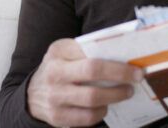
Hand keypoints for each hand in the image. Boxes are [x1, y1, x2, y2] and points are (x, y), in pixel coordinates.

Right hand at [27, 38, 142, 126]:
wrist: (31, 94)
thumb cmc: (56, 67)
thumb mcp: (63, 51)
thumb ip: (84, 49)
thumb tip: (118, 54)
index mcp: (58, 53)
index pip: (91, 57)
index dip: (117, 65)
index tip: (135, 68)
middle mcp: (54, 74)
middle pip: (93, 75)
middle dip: (120, 78)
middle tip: (135, 80)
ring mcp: (55, 98)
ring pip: (93, 99)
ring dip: (115, 96)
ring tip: (125, 92)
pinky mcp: (58, 117)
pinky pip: (87, 118)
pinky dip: (101, 112)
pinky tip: (105, 105)